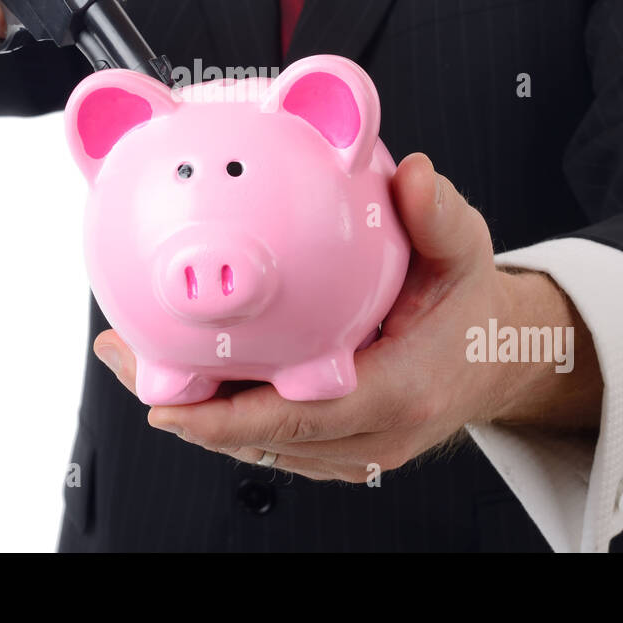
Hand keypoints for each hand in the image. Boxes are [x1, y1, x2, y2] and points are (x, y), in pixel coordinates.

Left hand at [93, 152, 602, 481]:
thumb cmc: (474, 310)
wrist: (498, 359)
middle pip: (259, 437)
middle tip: (124, 357)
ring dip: (194, 407)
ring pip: (256, 442)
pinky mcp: (336, 447)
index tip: (169, 404)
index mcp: (398, 392)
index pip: (301, 417)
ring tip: (133, 358)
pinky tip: (184, 368)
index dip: (228, 419)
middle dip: (185, 408)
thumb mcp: (467, 253)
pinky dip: (223, 408)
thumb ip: (439, 215)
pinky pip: (268, 435)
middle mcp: (370, 434)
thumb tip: (412, 174)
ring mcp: (351, 448)